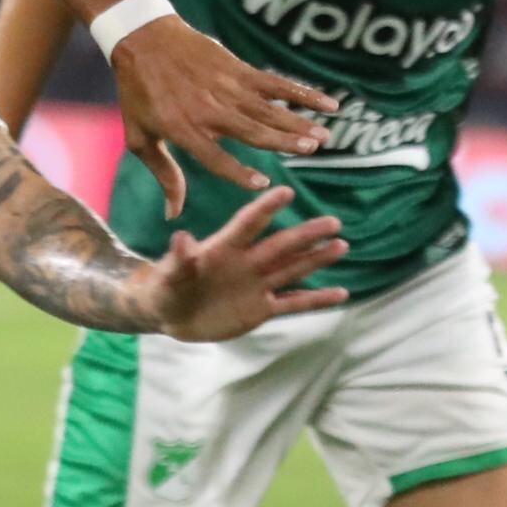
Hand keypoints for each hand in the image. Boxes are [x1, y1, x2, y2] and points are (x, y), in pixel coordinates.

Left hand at [110, 16, 330, 213]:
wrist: (143, 40)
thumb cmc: (139, 94)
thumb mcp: (140, 137)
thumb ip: (163, 174)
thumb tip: (173, 213)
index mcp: (181, 128)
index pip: (213, 155)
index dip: (237, 171)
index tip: (263, 184)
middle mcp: (207, 108)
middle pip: (250, 129)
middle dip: (282, 140)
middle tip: (311, 150)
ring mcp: (226, 86)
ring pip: (268, 108)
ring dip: (297, 121)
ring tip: (323, 136)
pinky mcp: (239, 69)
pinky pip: (275, 83)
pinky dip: (303, 92)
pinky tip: (328, 102)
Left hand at [144, 188, 346, 343]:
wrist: (171, 315)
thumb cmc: (165, 289)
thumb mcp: (168, 277)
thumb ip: (178, 260)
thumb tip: (181, 237)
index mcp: (224, 248)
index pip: (248, 224)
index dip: (265, 208)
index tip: (286, 191)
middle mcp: (247, 262)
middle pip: (281, 246)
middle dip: (306, 235)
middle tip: (333, 222)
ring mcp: (257, 285)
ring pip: (292, 269)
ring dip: (316, 259)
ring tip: (341, 246)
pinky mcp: (261, 308)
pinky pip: (293, 303)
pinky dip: (315, 299)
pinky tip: (340, 293)